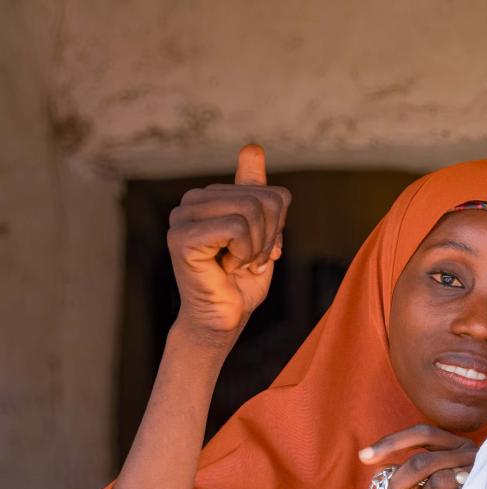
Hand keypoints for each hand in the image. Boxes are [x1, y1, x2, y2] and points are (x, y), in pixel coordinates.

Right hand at [166, 143, 291, 347]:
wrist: (225, 318)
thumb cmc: (242, 281)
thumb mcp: (262, 232)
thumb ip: (257, 192)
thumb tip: (252, 147)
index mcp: (212, 196)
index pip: (271, 194)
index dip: (279, 228)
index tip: (262, 249)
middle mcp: (192, 200)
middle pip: (264, 200)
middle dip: (269, 237)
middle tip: (251, 260)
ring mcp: (183, 217)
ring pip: (251, 211)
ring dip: (257, 247)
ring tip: (239, 263)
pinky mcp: (181, 236)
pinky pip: (237, 227)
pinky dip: (244, 252)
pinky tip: (227, 266)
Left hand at [359, 425, 479, 488]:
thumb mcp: (441, 474)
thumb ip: (417, 470)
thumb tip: (382, 472)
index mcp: (459, 443)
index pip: (422, 432)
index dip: (391, 442)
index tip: (365, 457)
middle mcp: (470, 453)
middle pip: (422, 462)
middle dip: (397, 481)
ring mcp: (478, 473)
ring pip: (435, 483)